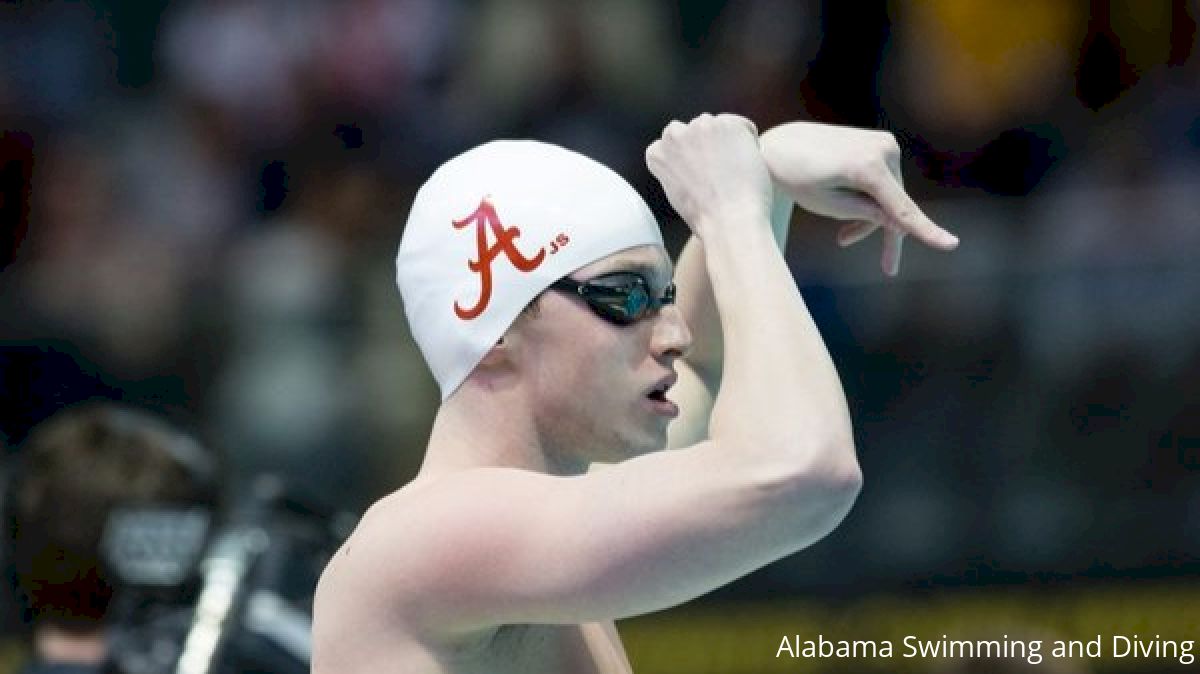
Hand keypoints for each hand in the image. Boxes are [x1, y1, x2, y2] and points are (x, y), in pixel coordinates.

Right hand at [646, 114, 773, 236]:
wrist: (730, 220)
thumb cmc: (708, 218)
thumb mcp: (677, 193)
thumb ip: (677, 170)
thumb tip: (692, 161)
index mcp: (657, 153)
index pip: (672, 142)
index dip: (691, 157)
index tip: (701, 173)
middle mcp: (674, 134)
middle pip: (695, 130)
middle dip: (707, 144)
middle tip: (721, 172)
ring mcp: (701, 127)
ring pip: (718, 126)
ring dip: (727, 141)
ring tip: (735, 171)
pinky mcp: (728, 124)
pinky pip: (744, 127)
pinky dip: (749, 142)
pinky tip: (747, 166)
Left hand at [759, 122, 958, 275]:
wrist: (782, 145)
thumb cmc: (797, 178)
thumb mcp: (827, 205)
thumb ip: (866, 215)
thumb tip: (901, 226)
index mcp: (866, 167)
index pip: (900, 208)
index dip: (924, 231)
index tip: (950, 245)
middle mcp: (883, 148)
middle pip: (896, 204)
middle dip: (878, 231)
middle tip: (881, 265)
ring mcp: (885, 143)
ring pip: (891, 195)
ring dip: (872, 217)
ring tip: (843, 239)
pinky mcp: (881, 143)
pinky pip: (885, 182)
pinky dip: (872, 199)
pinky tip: (848, 211)